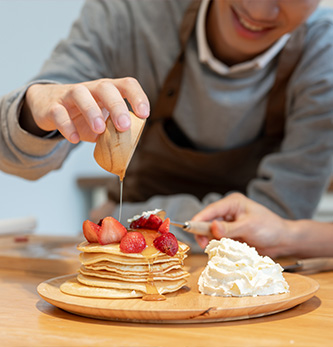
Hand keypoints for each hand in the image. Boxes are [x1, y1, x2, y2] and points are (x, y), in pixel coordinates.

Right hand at [21, 78, 149, 142]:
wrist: (48, 106)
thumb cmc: (84, 115)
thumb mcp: (103, 121)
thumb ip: (115, 130)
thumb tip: (129, 147)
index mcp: (107, 90)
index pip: (126, 85)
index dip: (138, 97)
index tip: (144, 114)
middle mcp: (90, 88)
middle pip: (105, 88)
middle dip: (117, 106)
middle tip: (124, 126)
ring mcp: (69, 95)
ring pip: (80, 94)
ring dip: (92, 112)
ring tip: (100, 130)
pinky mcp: (52, 107)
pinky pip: (59, 113)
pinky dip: (67, 126)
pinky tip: (75, 139)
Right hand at [192, 193, 294, 257]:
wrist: (283, 240)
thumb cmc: (270, 228)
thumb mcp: (249, 226)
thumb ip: (230, 228)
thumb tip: (212, 227)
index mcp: (233, 203)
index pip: (212, 209)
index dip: (199, 218)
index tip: (189, 227)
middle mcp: (229, 211)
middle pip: (208, 220)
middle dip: (203, 231)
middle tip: (203, 244)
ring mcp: (229, 224)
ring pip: (211, 231)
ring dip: (210, 240)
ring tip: (211, 248)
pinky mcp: (231, 234)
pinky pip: (218, 239)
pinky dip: (216, 245)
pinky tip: (218, 250)